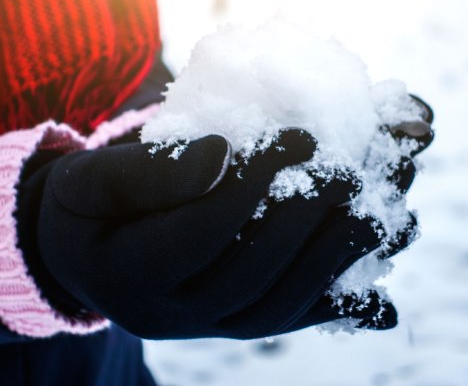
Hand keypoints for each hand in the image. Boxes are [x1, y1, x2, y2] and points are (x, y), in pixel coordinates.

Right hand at [16, 130, 401, 338]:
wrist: (87, 255)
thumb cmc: (90, 207)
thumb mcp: (92, 179)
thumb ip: (149, 170)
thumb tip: (222, 154)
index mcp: (128, 275)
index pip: (202, 233)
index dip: (254, 185)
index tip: (300, 137)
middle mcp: (171, 317)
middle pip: (251, 274)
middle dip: (306, 218)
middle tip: (347, 169)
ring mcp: (207, 329)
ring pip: (280, 307)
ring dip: (335, 262)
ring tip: (379, 216)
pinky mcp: (234, 328)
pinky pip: (290, 324)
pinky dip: (337, 307)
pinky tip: (379, 297)